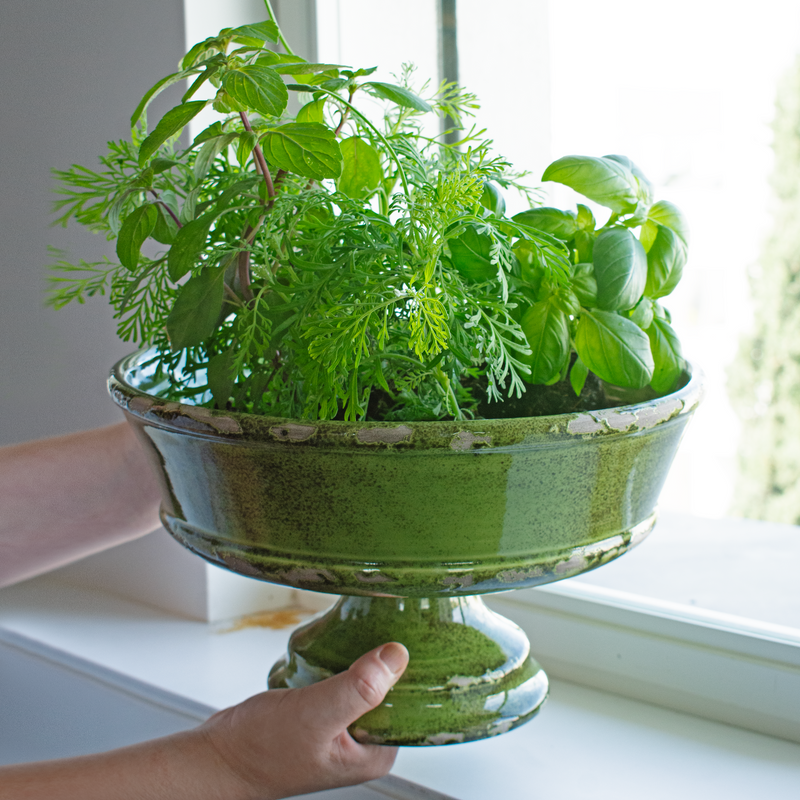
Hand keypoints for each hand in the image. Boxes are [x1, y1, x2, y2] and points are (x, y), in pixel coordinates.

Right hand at [0, 642, 408, 799]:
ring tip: (381, 618)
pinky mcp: (326, 710)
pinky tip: (345, 638)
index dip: (426, 668)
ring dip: (373, 653)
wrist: (217, 756)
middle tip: (405, 614)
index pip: (419, 703)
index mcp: (377, 751)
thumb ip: (358, 688)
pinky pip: (348, 677)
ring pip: (372, 679)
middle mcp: (366, 740)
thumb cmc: (260, 749)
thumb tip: (396, 656)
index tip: (432, 632)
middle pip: (398, 688)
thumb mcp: (316, 714)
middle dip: (398, 656)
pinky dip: (348, 657)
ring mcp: (346, 724)